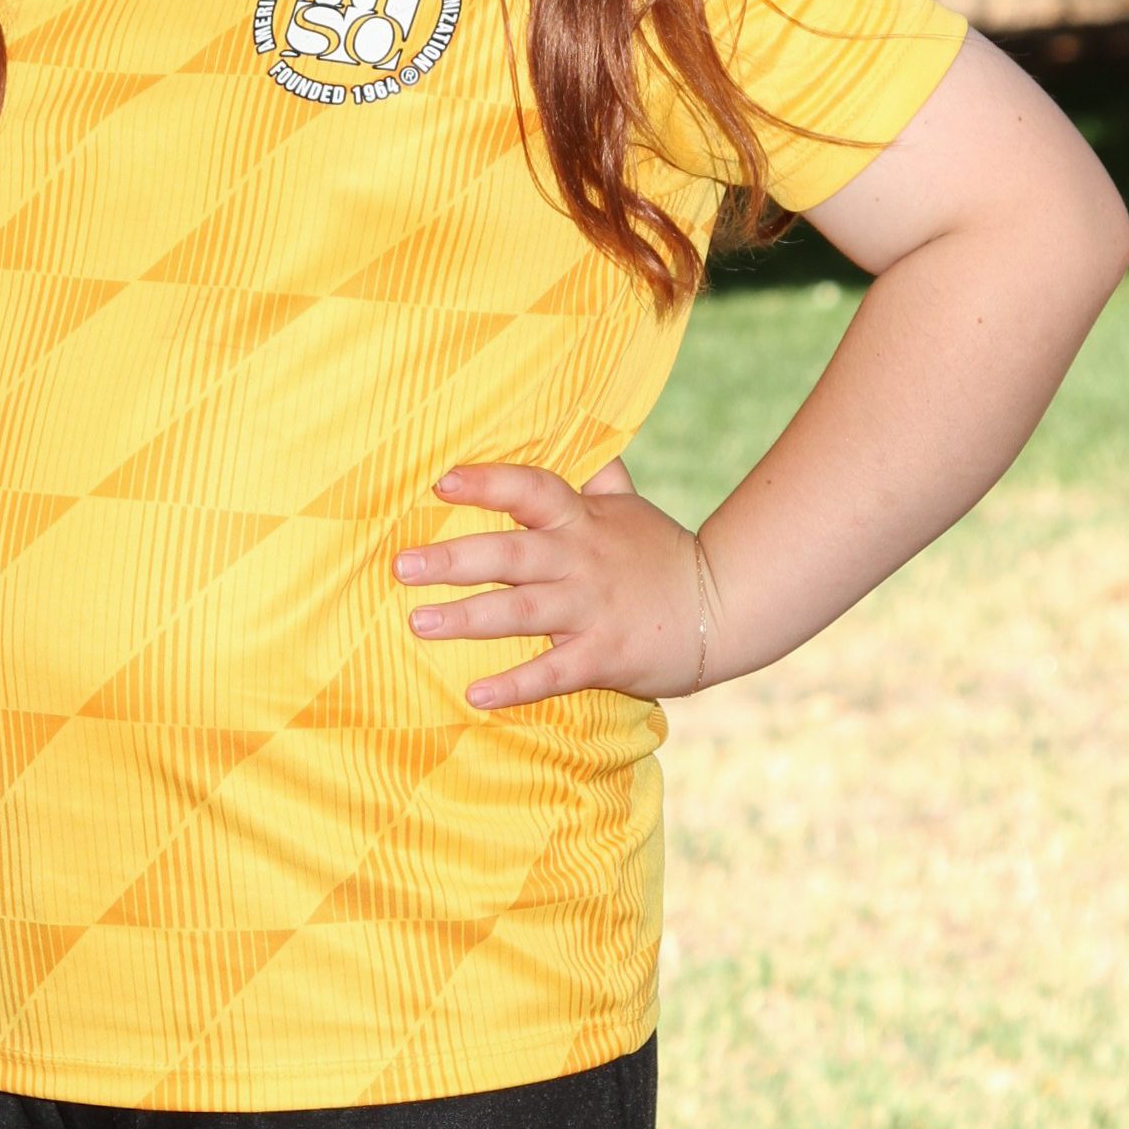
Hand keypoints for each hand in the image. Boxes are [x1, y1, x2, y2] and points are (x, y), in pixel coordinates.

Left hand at [394, 458, 703, 707]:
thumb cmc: (662, 555)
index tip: (443, 481)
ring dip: (467, 618)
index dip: (488, 483)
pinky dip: (515, 684)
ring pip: (521, 611)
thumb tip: (584, 435)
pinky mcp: (604, 656)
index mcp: (583, 521)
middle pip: (511, 553)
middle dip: (454, 558)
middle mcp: (581, 560)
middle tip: (402, 565)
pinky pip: (553, 672)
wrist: (726, 606)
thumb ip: (600, 477)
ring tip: (418, 623)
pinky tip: (475, 694)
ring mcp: (591, 609)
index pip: (532, 489)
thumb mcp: (630, 508)